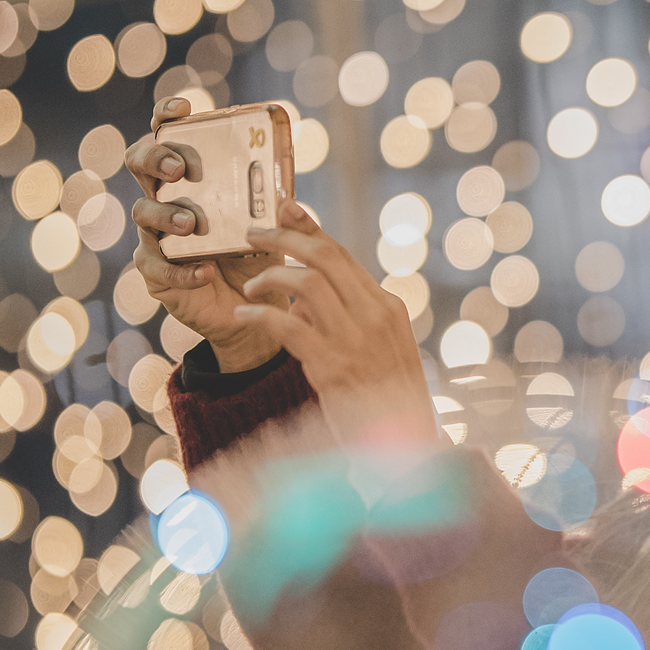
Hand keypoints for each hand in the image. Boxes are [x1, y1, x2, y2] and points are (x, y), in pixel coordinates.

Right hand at [125, 97, 283, 371]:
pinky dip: (182, 270)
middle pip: (140, 163)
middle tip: (180, 169)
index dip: (166, 117)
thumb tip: (290, 200)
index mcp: (191, 179)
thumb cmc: (260, 257)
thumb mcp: (277, 230)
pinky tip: (205, 271)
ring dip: (167, 214)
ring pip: (143, 212)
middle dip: (156, 158)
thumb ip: (284, 214)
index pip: (167, 136)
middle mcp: (166, 200)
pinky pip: (157, 268)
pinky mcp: (156, 275)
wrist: (254, 309)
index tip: (180, 110)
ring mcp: (156, 236)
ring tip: (191, 223)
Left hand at [235, 201, 440, 446]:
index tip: (285, 207)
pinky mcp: (332, 366)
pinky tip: (244, 314)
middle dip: (285, 238)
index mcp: (386, 306)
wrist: (405, 443)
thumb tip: (301, 298)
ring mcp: (355, 340)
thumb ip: (345, 318)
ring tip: (251, 287)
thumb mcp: (378, 348)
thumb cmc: (385, 397)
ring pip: (307, 283)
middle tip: (254, 234)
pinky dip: (261, 314)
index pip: (343, 254)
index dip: (310, 227)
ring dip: (271, 276)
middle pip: (325, 257)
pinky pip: (289, 326)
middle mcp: (374, 315)